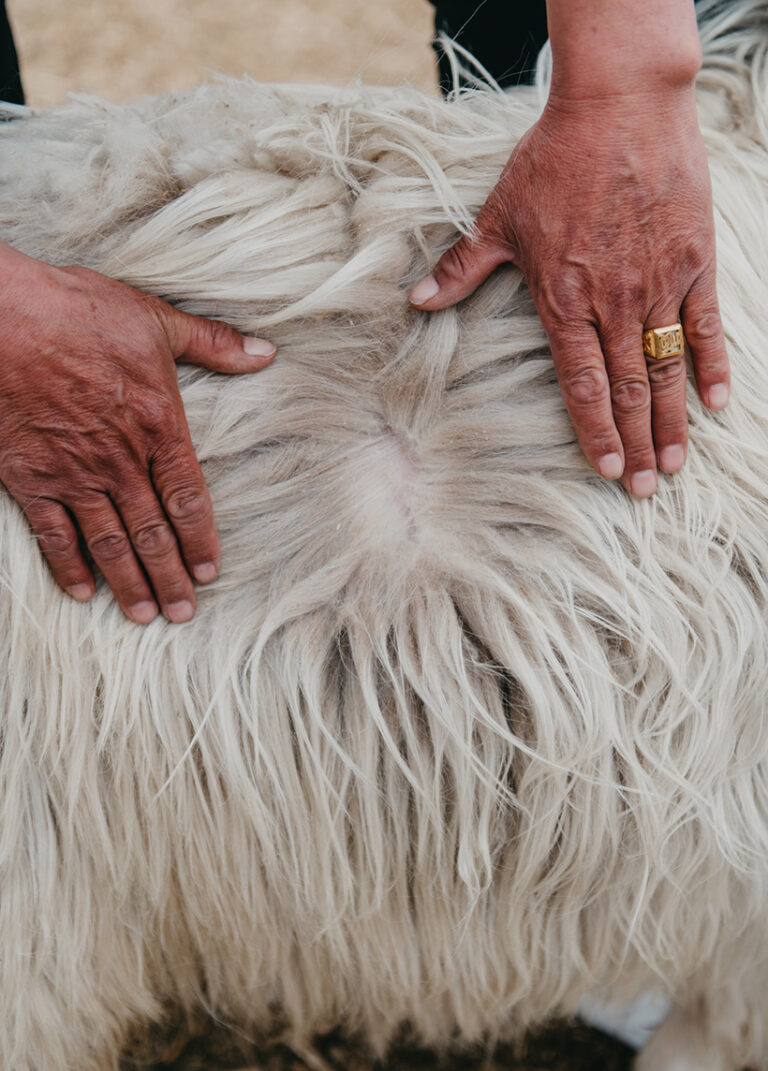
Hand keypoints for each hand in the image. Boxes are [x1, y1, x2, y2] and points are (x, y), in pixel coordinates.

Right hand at [0, 243, 275, 622]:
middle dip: (171, 577)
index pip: (189, 500)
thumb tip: (265, 352)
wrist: (1, 317)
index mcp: (158, 427)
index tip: (210, 573)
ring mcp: (74, 474)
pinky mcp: (30, 477)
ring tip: (144, 614)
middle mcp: (120, 461)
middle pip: (153, 534)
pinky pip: (53, 533)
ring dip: (129, 583)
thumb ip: (213, 344)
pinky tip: (83, 591)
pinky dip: (68, 566)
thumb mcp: (156, 320)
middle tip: (183, 612)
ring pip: (109, 543)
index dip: (201, 541)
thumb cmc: (79, 312)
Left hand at [410, 87, 729, 496]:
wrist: (618, 106)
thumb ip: (462, 267)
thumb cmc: (553, 161)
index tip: (606, 472)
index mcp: (564, 301)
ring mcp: (658, 285)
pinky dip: (713, 365)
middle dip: (636, 445)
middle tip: (646, 489)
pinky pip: (705, 325)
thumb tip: (417, 298)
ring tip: (676, 464)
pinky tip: (718, 402)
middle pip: (627, 391)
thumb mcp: (498, 217)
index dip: (595, 434)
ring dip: (672, 421)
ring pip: (666, 370)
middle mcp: (614, 304)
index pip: (582, 386)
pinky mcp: (693, 260)